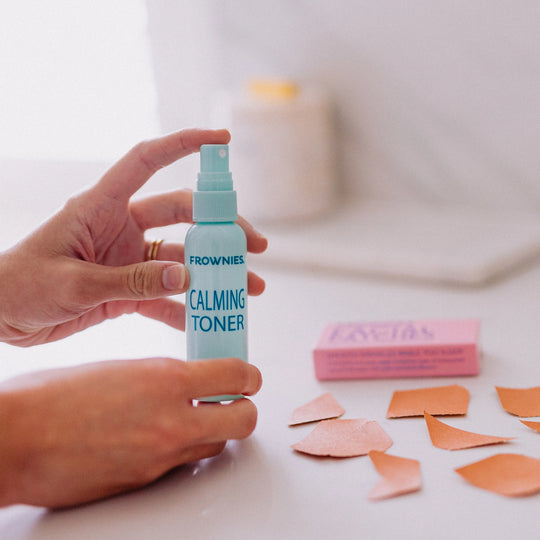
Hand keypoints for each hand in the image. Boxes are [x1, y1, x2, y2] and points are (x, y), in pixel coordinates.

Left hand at [0, 129, 266, 345]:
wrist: (0, 317)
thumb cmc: (20, 285)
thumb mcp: (74, 283)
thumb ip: (130, 282)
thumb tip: (187, 278)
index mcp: (102, 207)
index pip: (147, 162)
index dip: (183, 145)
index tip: (222, 140)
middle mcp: (122, 228)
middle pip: (182, 216)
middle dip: (221, 228)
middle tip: (254, 246)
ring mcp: (129, 260)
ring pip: (182, 259)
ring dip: (214, 272)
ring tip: (247, 287)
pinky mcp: (128, 290)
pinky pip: (165, 298)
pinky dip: (186, 309)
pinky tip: (207, 320)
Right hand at [0, 357, 261, 507]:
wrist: (15, 440)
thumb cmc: (54, 397)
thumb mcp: (120, 368)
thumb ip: (161, 377)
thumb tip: (186, 382)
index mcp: (165, 380)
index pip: (236, 376)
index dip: (248, 375)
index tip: (248, 375)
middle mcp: (171, 421)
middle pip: (243, 420)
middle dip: (244, 409)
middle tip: (234, 400)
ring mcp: (160, 457)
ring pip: (215, 446)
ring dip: (214, 432)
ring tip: (195, 418)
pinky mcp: (144, 482)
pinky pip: (181, 464)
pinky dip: (183, 450)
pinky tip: (161, 437)